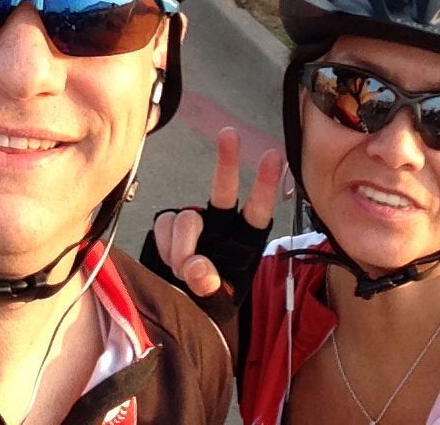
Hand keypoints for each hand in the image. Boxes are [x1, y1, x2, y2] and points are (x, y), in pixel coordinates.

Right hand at [142, 128, 281, 316]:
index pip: (258, 210)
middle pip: (223, 190)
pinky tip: (167, 260)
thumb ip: (209, 283)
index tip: (275, 157)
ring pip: (185, 220)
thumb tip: (197, 268)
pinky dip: (165, 246)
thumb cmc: (210, 301)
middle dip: (227, 161)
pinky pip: (164, 226)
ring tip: (181, 271)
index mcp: (245, 240)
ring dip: (181, 248)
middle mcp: (222, 225)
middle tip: (230, 135)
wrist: (183, 306)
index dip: (265, 185)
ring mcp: (195, 223)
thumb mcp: (218, 298)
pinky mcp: (170, 225)